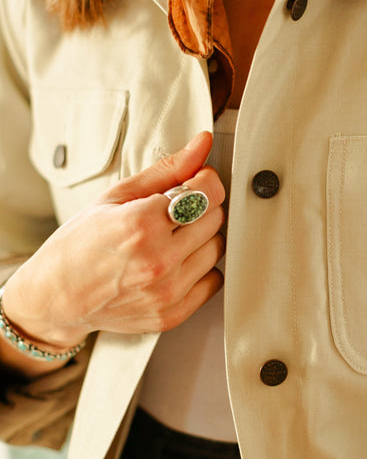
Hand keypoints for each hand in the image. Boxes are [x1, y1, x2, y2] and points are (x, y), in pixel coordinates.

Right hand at [2, 131, 224, 349]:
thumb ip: (167, 169)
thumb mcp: (117, 195)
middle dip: (200, 208)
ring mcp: (166, 292)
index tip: (195, 182)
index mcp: (141, 224)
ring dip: (201, 239)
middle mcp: (158, 260)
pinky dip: (200, 269)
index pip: (209, 192)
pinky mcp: (172, 315)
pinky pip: (214, 281)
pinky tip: (174, 263)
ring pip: (217, 248)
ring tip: (169, 239)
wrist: (57, 297)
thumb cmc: (80, 243)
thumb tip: (203, 143)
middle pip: (215, 218)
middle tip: (173, 213)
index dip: (205, 181)